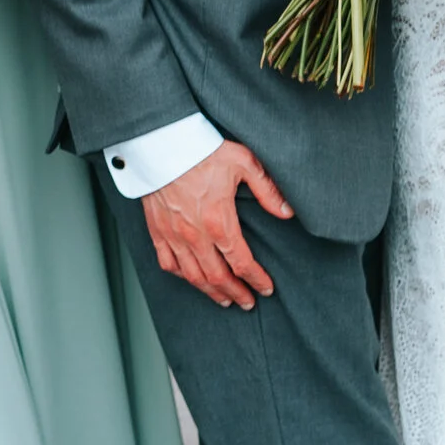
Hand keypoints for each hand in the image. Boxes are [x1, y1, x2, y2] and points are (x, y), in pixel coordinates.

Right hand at [141, 142, 292, 308]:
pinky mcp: (157, 230)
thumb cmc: (202, 150)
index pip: (241, 262)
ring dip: (211, 292)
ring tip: (223, 300)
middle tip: (247, 302)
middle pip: (217, 277)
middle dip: (235, 293)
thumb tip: (287, 212)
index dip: (256, 279)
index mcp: (218, 220)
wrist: (160, 142)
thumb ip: (267, 189)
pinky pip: (167, 264)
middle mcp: (194, 235)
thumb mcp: (243, 162)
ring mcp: (173, 235)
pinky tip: (191, 279)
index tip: (266, 288)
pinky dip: (182, 277)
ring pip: (193, 276)